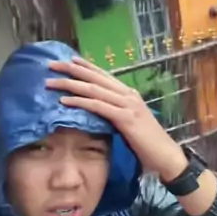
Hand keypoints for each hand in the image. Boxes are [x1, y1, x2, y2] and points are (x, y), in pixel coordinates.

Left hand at [46, 57, 187, 179]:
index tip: (67, 60)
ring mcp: (127, 105)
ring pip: (93, 90)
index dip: (85, 66)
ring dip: (69, 84)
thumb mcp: (129, 123)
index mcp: (129, 94)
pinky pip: (97, 107)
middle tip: (51, 65)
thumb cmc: (147, 143)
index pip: (103, 75)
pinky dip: (79, 102)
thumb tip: (97, 112)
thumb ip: (115, 114)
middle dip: (71, 70)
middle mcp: (128, 95)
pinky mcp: (125, 118)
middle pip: (94, 78)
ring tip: (50, 82)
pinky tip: (64, 101)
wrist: (165, 155)